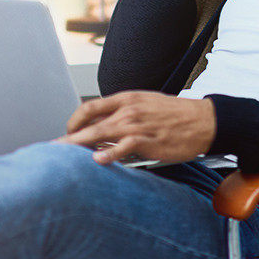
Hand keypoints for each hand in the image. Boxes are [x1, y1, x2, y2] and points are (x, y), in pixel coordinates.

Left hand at [57, 91, 215, 164]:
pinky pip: (124, 146)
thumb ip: (123, 113)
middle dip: (69, 136)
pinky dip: (110, 153)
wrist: (204, 120)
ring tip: (64, 154)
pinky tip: (98, 160)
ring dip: (80, 144)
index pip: (90, 107)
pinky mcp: (148, 140)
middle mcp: (128, 109)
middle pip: (90, 122)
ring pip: (101, 133)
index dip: (74, 120)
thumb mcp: (146, 105)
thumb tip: (102, 127)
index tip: (67, 132)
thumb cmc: (176, 115)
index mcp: (126, 99)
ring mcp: (137, 125)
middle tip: (54, 148)